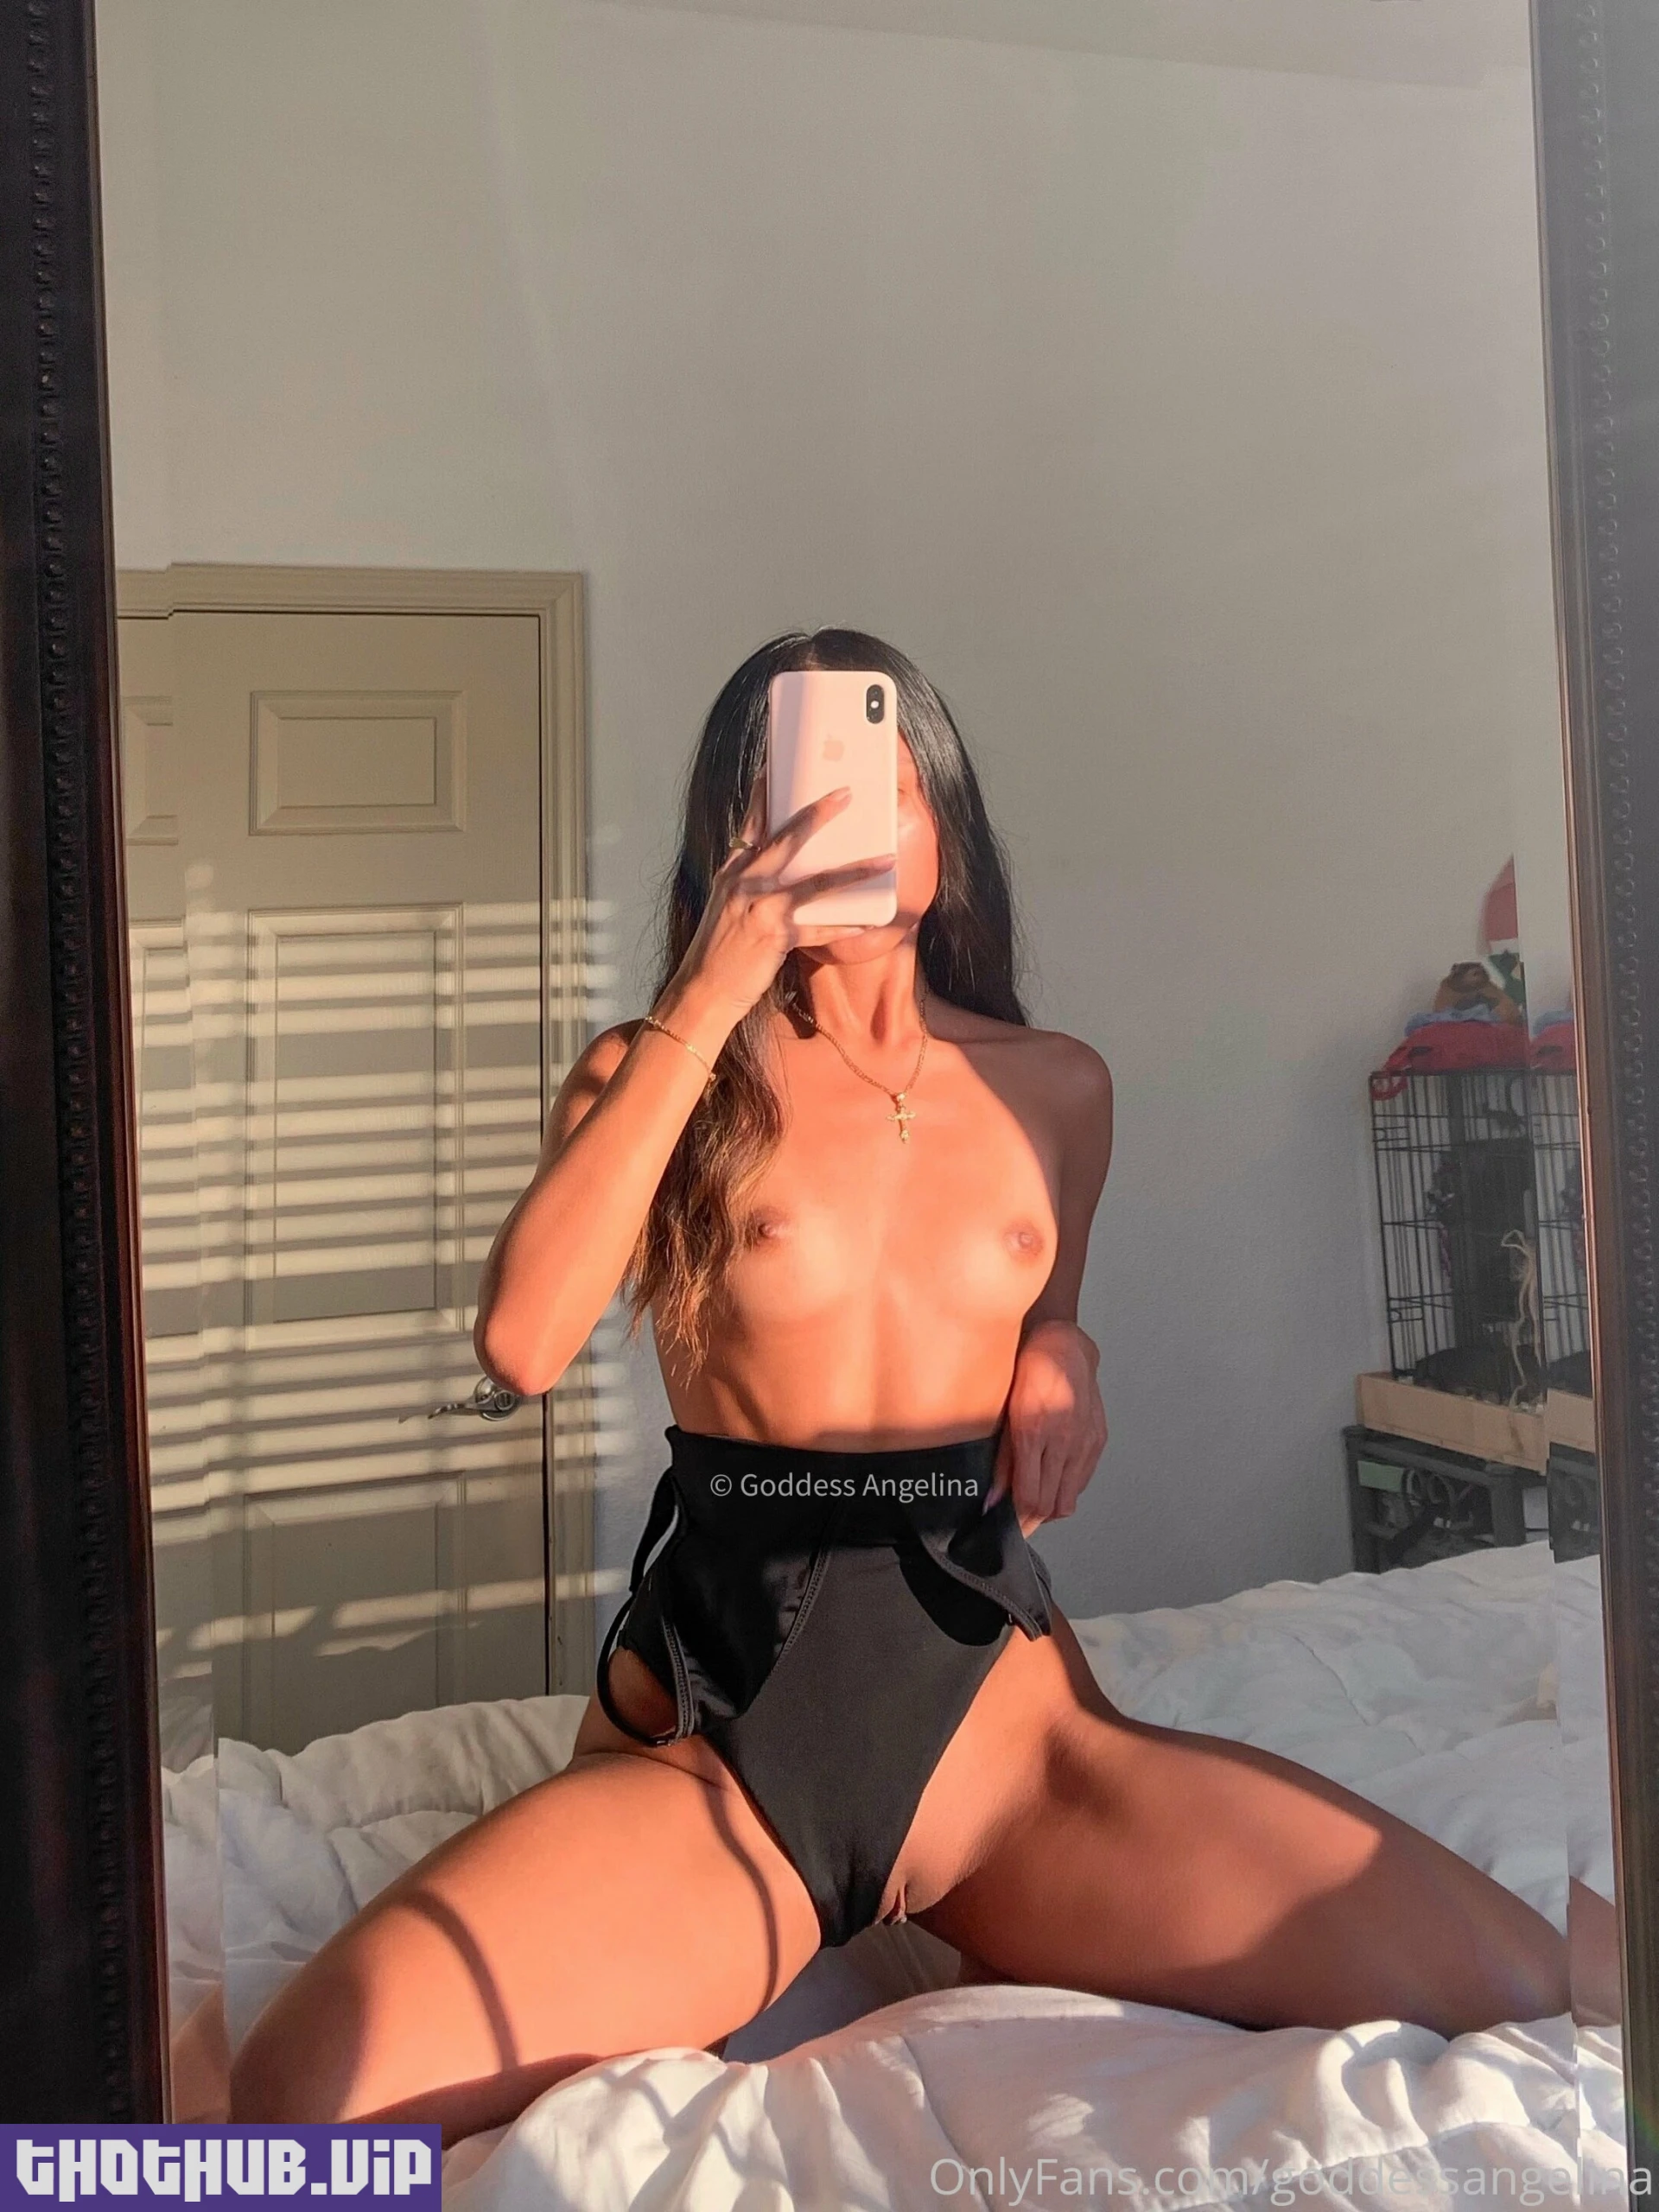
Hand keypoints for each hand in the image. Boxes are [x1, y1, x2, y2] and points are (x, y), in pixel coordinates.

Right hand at [658, 780, 895, 1039]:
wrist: (701, 992)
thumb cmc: (719, 952)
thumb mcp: (728, 908)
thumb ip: (750, 883)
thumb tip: (781, 866)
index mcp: (732, 873)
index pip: (752, 824)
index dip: (766, 794)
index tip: (779, 768)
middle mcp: (743, 883)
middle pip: (786, 839)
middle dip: (818, 814)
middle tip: (845, 794)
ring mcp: (759, 909)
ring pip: (814, 882)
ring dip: (854, 870)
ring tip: (884, 860)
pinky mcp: (773, 936)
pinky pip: (818, 929)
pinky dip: (844, 926)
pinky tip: (868, 923)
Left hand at [990, 1318, 1106, 1534]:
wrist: (1064, 1347)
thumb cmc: (1029, 1373)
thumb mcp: (1005, 1414)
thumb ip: (1000, 1461)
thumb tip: (992, 1500)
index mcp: (1035, 1433)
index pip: (1030, 1497)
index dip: (1018, 1521)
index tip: (1006, 1528)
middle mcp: (1064, 1441)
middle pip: (1051, 1505)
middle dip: (1032, 1522)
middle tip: (1017, 1524)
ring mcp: (1085, 1442)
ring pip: (1069, 1499)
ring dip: (1050, 1509)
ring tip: (1032, 1503)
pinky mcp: (1098, 1440)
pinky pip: (1082, 1481)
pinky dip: (1066, 1490)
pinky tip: (1052, 1481)